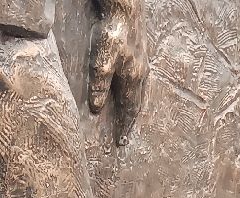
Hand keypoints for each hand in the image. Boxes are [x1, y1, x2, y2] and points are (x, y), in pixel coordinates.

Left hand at [88, 0, 146, 133]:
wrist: (124, 7)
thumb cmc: (111, 33)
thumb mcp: (100, 62)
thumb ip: (99, 86)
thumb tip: (97, 109)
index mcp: (132, 79)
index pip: (129, 109)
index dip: (125, 126)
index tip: (121, 142)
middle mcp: (141, 72)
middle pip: (138, 101)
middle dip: (131, 118)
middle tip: (127, 132)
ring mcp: (142, 61)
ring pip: (140, 89)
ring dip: (135, 103)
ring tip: (131, 113)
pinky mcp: (140, 50)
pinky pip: (140, 77)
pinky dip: (136, 88)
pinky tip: (132, 84)